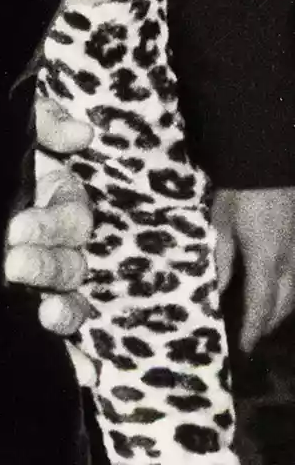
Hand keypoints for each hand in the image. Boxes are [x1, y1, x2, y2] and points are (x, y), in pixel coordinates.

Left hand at [3, 102, 94, 340]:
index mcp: (55, 196)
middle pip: (73, 262)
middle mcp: (55, 240)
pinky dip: (75, 356)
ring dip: (65, 311)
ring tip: (44, 316)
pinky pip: (61, 334)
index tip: (16, 226)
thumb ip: (43, 121)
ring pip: (72, 299)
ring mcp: (44, 276)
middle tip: (11, 262)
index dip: (52, 225)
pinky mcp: (28, 305)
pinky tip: (82, 373)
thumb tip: (82, 134)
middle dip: (47, 266)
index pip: (73, 216)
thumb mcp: (8, 127)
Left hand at [213, 185, 294, 349]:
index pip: (260, 304)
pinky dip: (289, 290)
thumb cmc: (238, 190)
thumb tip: (219, 288)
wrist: (266, 160)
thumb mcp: (221, 224)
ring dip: (281, 309)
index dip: (252, 328)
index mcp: (264, 259)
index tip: (245, 346)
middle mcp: (288, 261)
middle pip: (283, 303)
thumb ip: (223, 258)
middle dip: (268, 323)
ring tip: (265, 317)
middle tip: (253, 334)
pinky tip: (279, 290)